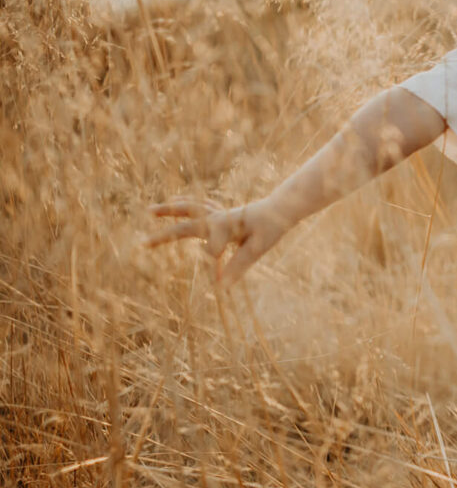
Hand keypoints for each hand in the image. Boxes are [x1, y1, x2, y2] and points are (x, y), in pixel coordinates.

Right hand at [146, 196, 292, 285]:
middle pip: (186, 226)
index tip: (221, 283)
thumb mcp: (259, 247)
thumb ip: (239, 264)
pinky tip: (175, 200)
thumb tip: (222, 287)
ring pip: (189, 209)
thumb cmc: (272, 227)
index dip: (216, 266)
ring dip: (169, 209)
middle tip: (142, 244)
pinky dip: (187, 203)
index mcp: (225, 225)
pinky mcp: (222, 212)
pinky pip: (201, 205)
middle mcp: (218, 217)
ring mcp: (219, 212)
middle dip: (164, 236)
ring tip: (149, 210)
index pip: (211, 249)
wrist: (283, 207)